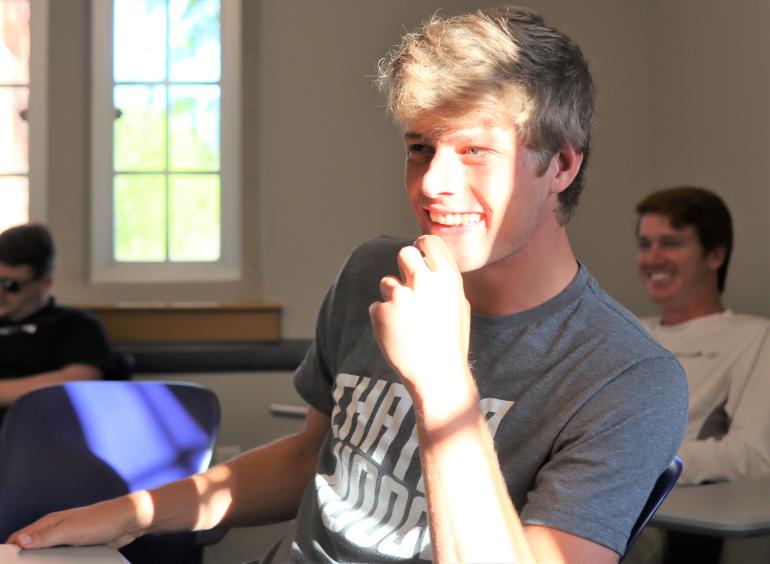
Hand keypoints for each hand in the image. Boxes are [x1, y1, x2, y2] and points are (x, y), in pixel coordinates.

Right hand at [7, 496, 142, 549]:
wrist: (129, 522)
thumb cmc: (101, 520)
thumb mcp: (71, 530)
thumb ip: (45, 537)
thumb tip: (19, 541)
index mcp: (49, 523)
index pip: (19, 537)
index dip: (10, 550)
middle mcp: (56, 529)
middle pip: (31, 548)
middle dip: (24, 560)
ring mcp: (66, 538)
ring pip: (46, 555)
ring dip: (40, 563)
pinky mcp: (78, 546)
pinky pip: (61, 559)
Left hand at [369, 235, 473, 418]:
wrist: (436, 375)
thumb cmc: (450, 342)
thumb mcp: (458, 306)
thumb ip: (442, 282)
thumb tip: (426, 263)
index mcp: (447, 278)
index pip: (428, 242)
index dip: (421, 247)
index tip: (419, 255)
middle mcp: (423, 281)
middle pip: (404, 253)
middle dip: (404, 266)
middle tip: (408, 284)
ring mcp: (400, 295)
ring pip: (387, 283)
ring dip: (393, 298)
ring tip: (407, 323)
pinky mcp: (380, 311)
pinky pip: (377, 306)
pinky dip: (383, 319)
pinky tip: (397, 336)